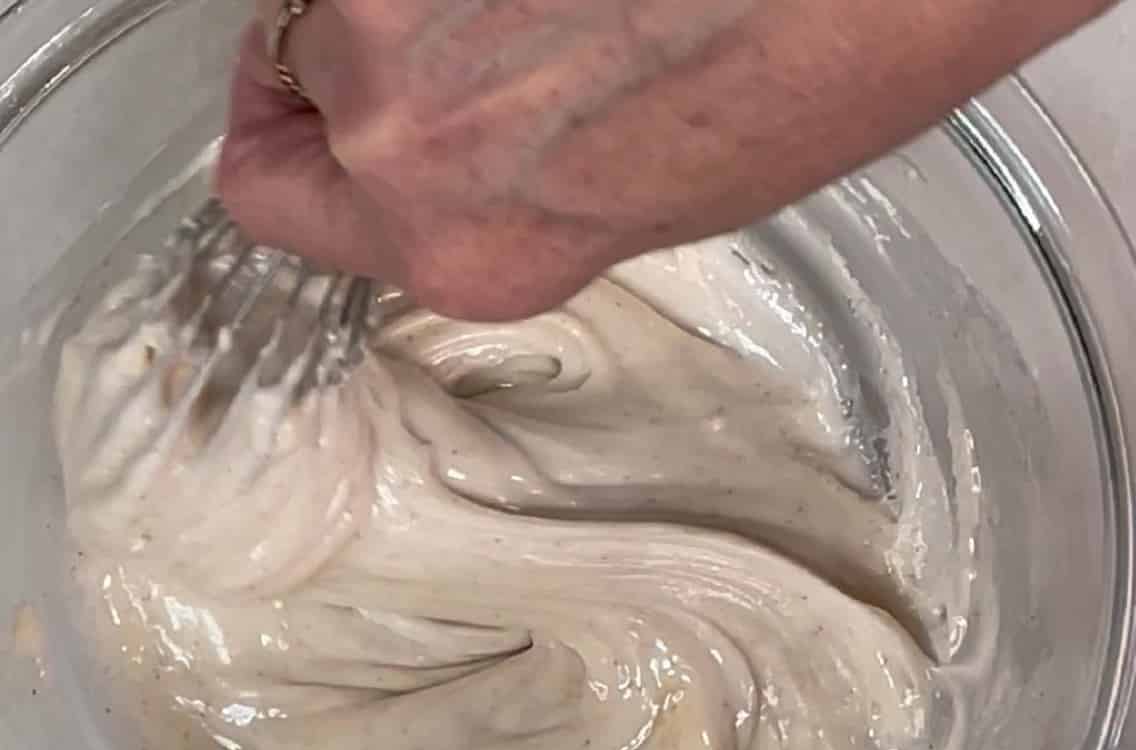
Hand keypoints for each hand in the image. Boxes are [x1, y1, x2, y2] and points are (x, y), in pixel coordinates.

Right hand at [218, 0, 1114, 319]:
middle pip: (291, 66)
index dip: (286, 142)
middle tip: (463, 22)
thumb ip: (481, 185)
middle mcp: (401, 140)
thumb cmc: (775, 92)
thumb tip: (439, 143)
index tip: (305, 108)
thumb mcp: (607, 201)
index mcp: (453, 246)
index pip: (267, 197)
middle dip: (352, 44)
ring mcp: (398, 9)